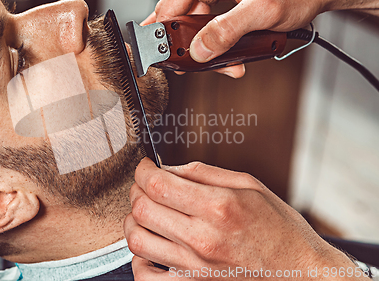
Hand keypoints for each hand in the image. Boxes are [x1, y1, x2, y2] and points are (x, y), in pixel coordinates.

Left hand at [124, 158, 366, 279]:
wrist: (302, 274)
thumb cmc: (280, 228)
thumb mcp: (250, 186)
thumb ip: (204, 173)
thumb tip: (168, 169)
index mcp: (218, 207)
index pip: (157, 184)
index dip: (142, 170)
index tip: (145, 166)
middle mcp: (203, 238)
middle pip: (142, 209)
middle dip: (136, 190)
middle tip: (145, 185)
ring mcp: (195, 268)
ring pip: (137, 240)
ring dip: (133, 221)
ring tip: (145, 212)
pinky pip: (146, 278)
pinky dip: (139, 260)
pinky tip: (151, 246)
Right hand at [146, 0, 365, 67]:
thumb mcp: (262, 11)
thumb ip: (226, 31)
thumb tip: (198, 50)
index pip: (168, 7)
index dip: (164, 37)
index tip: (168, 60)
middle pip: (180, 17)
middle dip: (192, 46)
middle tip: (202, 65)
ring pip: (195, 22)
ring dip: (207, 46)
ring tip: (226, 61)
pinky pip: (210, 19)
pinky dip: (218, 38)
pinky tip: (231, 51)